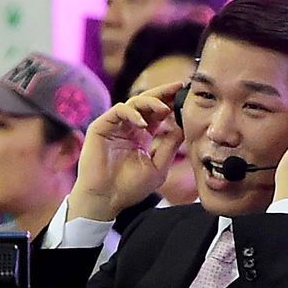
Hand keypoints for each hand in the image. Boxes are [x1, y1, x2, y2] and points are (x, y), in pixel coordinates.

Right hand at [68, 82, 184, 220]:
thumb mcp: (159, 166)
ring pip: (133, 103)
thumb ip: (170, 146)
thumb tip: (184, 126)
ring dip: (150, 102)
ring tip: (164, 108)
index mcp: (142, 136)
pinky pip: (118, 112)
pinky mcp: (101, 127)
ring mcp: (115, 127)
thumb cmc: (130, 188)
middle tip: (178, 86)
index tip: (185, 95)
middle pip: (147, 102)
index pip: (158, 113)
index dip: (171, 103)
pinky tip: (143, 123)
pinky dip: (132, 113)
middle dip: (163, 93)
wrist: (106, 200)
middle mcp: (129, 128)